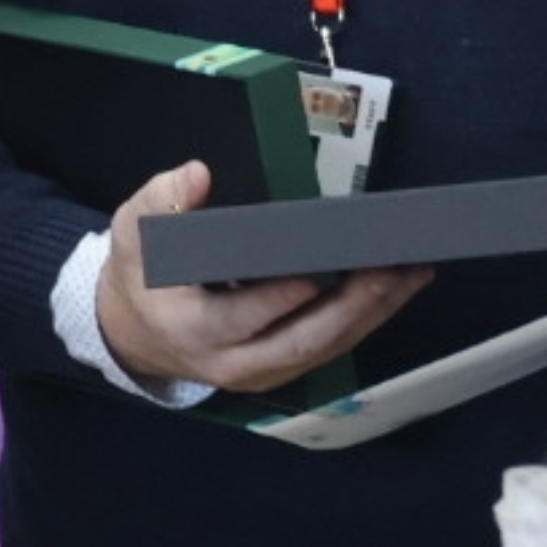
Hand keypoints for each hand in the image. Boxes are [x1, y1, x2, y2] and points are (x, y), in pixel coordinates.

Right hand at [96, 157, 434, 397]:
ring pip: (323, 349)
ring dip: (372, 314)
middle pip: (300, 341)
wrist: (136, 332)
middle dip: (352, 308)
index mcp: (192, 329)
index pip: (242, 318)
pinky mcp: (280, 369)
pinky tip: (393, 289)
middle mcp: (231, 362)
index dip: (280, 298)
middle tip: (390, 269)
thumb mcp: (135, 232)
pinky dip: (364, 320)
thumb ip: (162, 201)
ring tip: (411, 273)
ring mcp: (260, 372)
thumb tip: (197, 175)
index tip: (317, 271)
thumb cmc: (141, 276)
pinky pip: (327, 349)